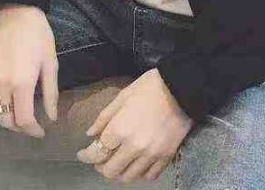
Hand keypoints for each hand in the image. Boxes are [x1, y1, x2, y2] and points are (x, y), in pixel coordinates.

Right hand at [0, 3, 58, 137]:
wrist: (16, 12)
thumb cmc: (38, 36)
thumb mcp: (50, 62)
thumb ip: (50, 92)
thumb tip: (52, 117)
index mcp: (22, 84)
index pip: (23, 120)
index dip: (32, 131)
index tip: (40, 131)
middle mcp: (1, 85)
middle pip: (5, 121)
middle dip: (19, 126)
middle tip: (29, 121)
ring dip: (3, 115)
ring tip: (14, 107)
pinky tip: (0, 93)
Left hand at [76, 68, 193, 182]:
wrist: (182, 87)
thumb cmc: (149, 87)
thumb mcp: (123, 95)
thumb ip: (105, 117)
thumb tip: (91, 135)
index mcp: (120, 129)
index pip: (96, 153)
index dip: (86, 155)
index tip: (83, 154)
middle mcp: (133, 147)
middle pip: (110, 170)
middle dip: (101, 166)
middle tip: (101, 158)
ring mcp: (151, 154)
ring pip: (128, 177)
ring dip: (120, 171)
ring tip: (119, 161)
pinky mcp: (166, 157)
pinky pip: (149, 175)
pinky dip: (140, 172)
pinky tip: (138, 163)